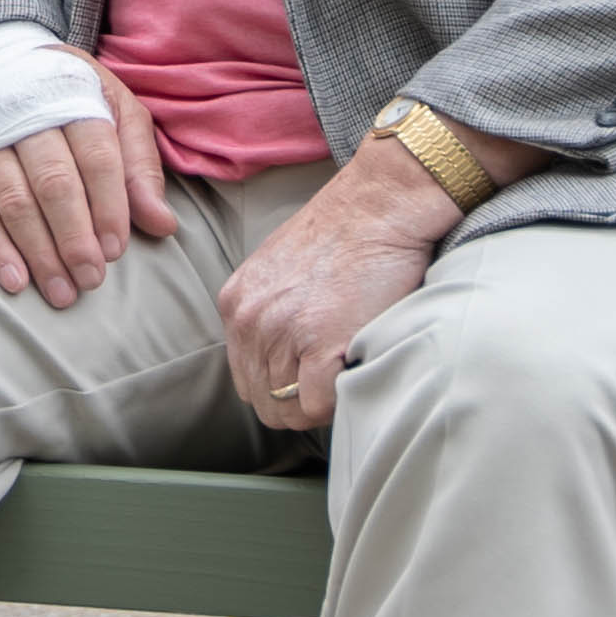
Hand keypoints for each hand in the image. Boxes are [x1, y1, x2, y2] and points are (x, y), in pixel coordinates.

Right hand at [0, 53, 178, 308]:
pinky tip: (14, 279)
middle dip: (74, 237)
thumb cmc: (73, 97)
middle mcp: (27, 115)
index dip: (108, 206)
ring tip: (61, 292)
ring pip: (13, 199)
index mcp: (74, 97)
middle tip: (91, 279)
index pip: (96, 156)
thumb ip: (140, 167)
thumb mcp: (118, 111)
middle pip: (53, 181)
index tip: (116, 250)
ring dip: (38, 251)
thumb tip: (162, 225)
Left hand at [216, 138, 461, 431]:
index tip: (311, 375)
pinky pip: (319, 407)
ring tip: (346, 368)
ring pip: (291, 410)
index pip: (246, 380)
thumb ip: (269, 314)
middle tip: (333, 380)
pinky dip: (340, 401)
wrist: (379, 206)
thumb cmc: (344, 236)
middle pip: (265, 402)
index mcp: (236, 303)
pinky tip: (355, 369)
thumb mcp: (280, 272)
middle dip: (300, 402)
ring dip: (322, 400)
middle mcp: (250, 320)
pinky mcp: (320, 345)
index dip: (281, 387)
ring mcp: (283, 333)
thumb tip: (281, 365)